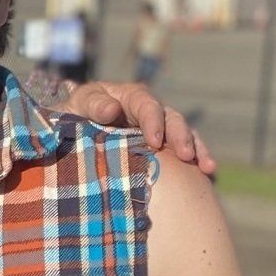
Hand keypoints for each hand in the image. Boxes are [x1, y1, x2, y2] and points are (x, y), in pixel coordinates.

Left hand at [68, 80, 215, 177]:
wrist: (67, 135)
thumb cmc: (70, 118)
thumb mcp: (75, 107)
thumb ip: (91, 105)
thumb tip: (112, 109)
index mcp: (129, 97)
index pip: (146, 105)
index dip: (153, 121)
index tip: (155, 141)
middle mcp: (148, 112)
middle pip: (172, 119)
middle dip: (181, 137)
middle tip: (186, 156)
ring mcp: (158, 131)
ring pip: (183, 136)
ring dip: (197, 150)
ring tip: (208, 168)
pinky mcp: (161, 151)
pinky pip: (182, 155)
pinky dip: (196, 163)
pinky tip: (209, 178)